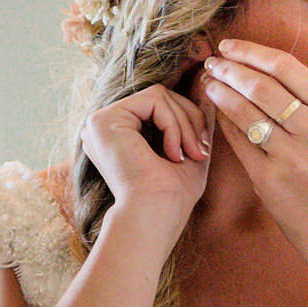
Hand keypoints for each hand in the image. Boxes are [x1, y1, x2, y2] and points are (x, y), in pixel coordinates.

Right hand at [78, 52, 215, 246]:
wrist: (153, 218)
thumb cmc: (171, 197)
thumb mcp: (187, 150)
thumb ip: (191, 121)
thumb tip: (207, 88)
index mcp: (119, 135)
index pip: (159, 105)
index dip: (188, 120)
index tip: (201, 151)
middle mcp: (105, 127)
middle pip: (160, 96)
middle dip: (189, 120)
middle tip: (199, 152)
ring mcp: (100, 122)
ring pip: (159, 96)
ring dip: (184, 125)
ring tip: (188, 155)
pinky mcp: (103, 120)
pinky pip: (153, 100)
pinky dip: (172, 125)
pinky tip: (172, 154)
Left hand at [201, 37, 307, 239]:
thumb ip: (306, 96)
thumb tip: (258, 62)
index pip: (287, 67)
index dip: (252, 52)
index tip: (229, 46)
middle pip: (263, 87)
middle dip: (231, 69)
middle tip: (213, 62)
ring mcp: (293, 156)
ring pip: (246, 112)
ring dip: (221, 92)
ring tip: (208, 82)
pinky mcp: (270, 177)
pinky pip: (238, 140)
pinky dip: (224, 120)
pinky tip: (215, 109)